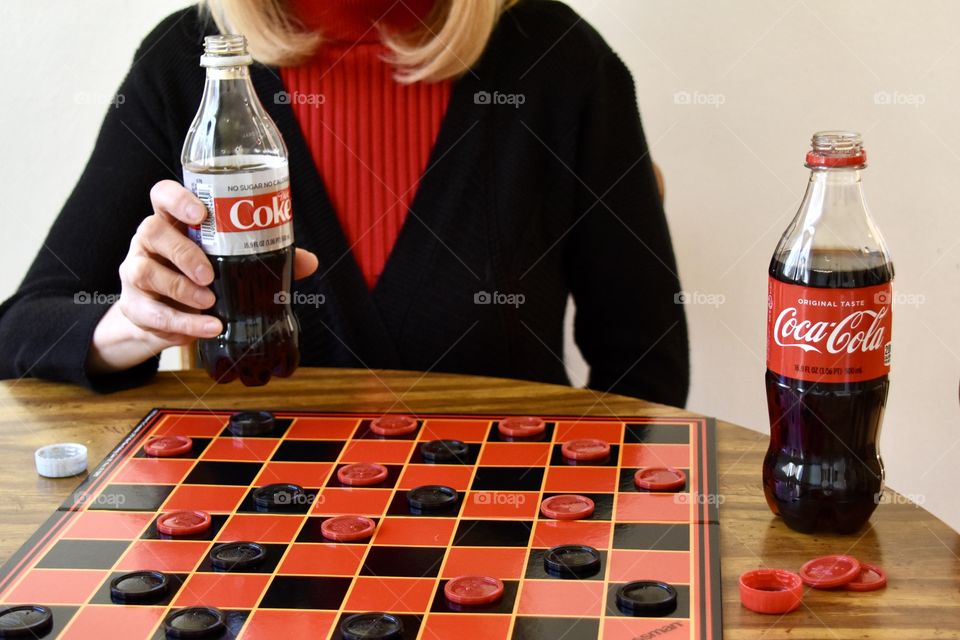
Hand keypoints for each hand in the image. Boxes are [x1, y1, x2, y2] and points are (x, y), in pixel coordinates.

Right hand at [87, 180, 317, 373]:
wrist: (164, 320)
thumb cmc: (199, 279)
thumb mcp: (228, 264)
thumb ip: (264, 259)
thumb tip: (308, 261)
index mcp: (173, 223)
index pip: (162, 196)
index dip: (177, 198)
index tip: (200, 212)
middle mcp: (150, 242)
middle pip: (152, 231)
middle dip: (182, 252)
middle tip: (209, 273)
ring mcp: (136, 272)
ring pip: (145, 272)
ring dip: (180, 289)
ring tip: (210, 302)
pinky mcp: (134, 307)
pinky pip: (152, 314)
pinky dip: (183, 324)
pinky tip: (207, 327)